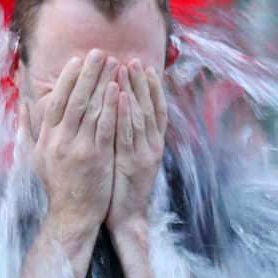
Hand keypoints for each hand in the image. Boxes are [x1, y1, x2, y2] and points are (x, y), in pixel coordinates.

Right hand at [21, 50, 118, 235]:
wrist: (72, 214)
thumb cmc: (57, 184)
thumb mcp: (35, 156)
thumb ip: (29, 128)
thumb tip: (23, 103)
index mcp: (45, 138)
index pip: (56, 101)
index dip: (67, 79)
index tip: (78, 60)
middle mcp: (59, 140)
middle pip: (74, 100)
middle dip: (87, 73)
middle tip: (99, 52)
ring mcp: (77, 149)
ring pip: (90, 109)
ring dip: (102, 83)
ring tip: (114, 64)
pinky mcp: (96, 158)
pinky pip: (104, 127)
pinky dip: (110, 107)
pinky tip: (118, 90)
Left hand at [106, 61, 167, 231]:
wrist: (127, 218)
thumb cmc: (124, 187)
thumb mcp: (129, 158)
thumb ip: (128, 136)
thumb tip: (121, 114)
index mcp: (153, 143)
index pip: (155, 109)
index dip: (151, 87)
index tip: (143, 66)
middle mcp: (152, 145)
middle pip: (150, 107)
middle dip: (142, 82)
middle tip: (133, 59)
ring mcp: (144, 153)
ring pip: (141, 115)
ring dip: (134, 90)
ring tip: (126, 68)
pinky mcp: (133, 162)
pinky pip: (129, 133)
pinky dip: (126, 113)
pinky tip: (121, 96)